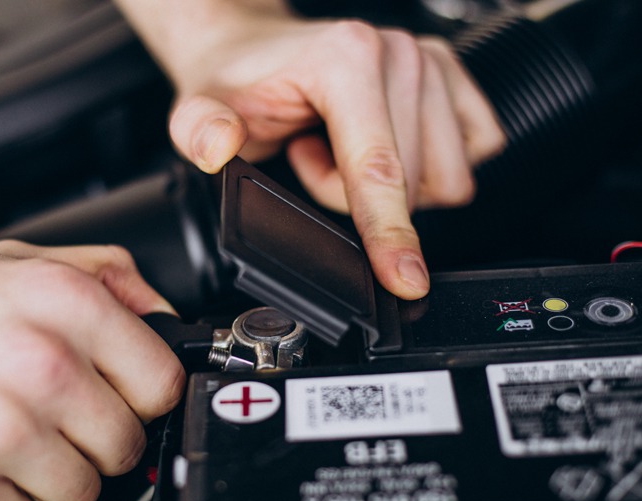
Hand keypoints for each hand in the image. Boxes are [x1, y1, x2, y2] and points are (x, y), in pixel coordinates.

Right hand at [0, 241, 182, 500]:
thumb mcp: (11, 259)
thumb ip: (102, 275)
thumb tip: (162, 313)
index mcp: (64, 303)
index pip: (162, 383)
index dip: (137, 398)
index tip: (110, 400)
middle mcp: (40, 362)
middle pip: (123, 446)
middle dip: (88, 443)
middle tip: (39, 421)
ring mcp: (0, 427)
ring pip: (78, 493)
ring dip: (39, 478)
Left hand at [155, 11, 504, 298]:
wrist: (253, 49)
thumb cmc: (236, 80)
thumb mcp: (199, 108)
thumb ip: (200, 130)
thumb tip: (218, 146)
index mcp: (346, 59)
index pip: (378, 169)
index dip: (389, 233)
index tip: (405, 280)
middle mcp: (398, 54)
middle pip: (412, 184)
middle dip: (354, 196)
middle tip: (308, 157)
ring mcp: (432, 61)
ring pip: (444, 178)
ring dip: (389, 185)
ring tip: (337, 149)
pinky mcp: (453, 77)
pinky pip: (470, 156)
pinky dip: (423, 169)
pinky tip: (375, 145)